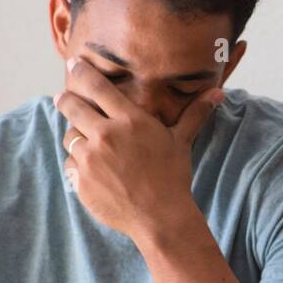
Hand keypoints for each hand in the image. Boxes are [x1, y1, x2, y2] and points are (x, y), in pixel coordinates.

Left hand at [53, 56, 221, 239]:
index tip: (74, 64)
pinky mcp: (80, 180)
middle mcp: (106, 135)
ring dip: (75, 136)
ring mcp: (90, 159)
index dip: (82, 72)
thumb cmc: (173, 177)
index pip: (97, 86)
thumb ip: (194, 114)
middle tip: (63, 98)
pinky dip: (78, 164)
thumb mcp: (181, 142)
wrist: (160, 218)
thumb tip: (219, 92)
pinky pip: (70, 164)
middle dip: (66, 99)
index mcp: (130, 120)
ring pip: (69, 136)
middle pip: (72, 106)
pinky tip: (93, 170)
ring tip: (87, 142)